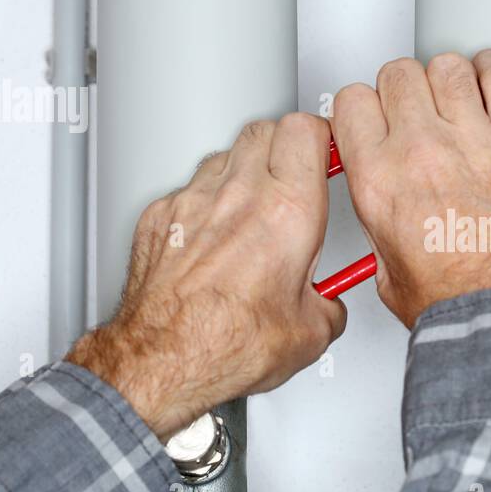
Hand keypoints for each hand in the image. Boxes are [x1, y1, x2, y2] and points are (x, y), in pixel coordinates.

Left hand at [67, 115, 346, 438]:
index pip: (308, 130)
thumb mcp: (310, 334)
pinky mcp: (162, 216)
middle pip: (267, 128)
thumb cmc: (224, 346)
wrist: (161, 362)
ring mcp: (195, 201)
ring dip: (246, 171)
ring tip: (255, 210)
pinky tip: (215, 236)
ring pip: (227, 154)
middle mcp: (240, 196)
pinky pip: (190, 189)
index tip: (328, 156)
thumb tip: (328, 302)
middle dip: (286, 146)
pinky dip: (207, 203)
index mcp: (288, 214)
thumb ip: (329, 303)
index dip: (322, 139)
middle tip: (296, 175)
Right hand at [332, 49, 490, 327]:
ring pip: (446, 66)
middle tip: (419, 113)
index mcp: (380, 179)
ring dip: (448, 81)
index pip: (352, 100)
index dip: (365, 107)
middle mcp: (422, 151)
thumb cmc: (454, 301)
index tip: (378, 117)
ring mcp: (473, 140)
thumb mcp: (385, 266)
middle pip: (398, 75)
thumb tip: (382, 193)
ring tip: (458, 103)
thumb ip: (378, 215)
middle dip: (404, 91)